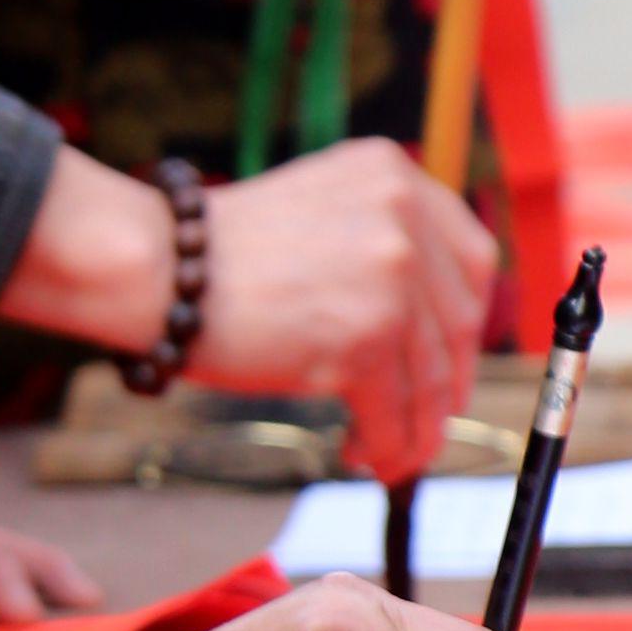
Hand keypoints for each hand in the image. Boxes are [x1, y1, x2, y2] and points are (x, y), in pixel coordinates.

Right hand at [188, 140, 497, 485]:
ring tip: (388, 456)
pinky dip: (386, 448)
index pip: (472, 258)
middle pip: (460, 323)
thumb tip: (425, 327)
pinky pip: (396, 413)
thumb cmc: (219, 258)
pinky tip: (361, 456)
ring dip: (414, 431)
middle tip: (424, 423)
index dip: (466, 322)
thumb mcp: (318, 215)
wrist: (159, 269)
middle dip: (446, 388)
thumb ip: (376, 244)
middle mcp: (404, 215)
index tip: (452, 361)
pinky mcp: (367, 338)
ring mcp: (391, 275)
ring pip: (431, 379)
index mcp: (393, 174)